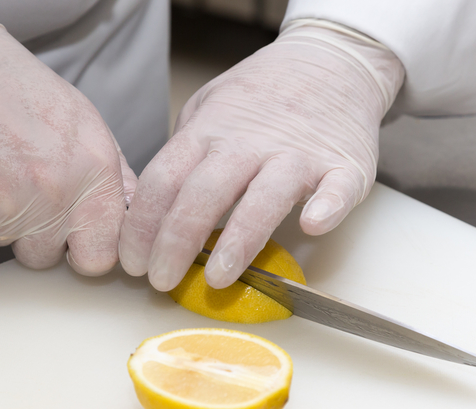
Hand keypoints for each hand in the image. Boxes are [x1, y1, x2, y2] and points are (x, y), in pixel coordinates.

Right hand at [0, 0, 135, 275]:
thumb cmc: (24, 94)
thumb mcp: (88, 126)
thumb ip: (115, 178)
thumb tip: (134, 217)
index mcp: (93, 175)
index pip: (99, 257)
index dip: (85, 249)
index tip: (74, 237)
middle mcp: (53, 195)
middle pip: (45, 258)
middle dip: (37, 239)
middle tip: (24, 195)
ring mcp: (2, 206)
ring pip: (3, 244)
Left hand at [119, 21, 404, 290]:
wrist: (332, 61)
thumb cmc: (264, 95)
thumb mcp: (208, 107)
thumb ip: (184, 150)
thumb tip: (153, 203)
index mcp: (210, 131)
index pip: (163, 180)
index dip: (141, 224)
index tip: (131, 260)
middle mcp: (249, 143)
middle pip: (203, 194)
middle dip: (175, 242)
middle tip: (160, 280)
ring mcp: (298, 154)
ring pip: (264, 198)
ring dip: (239, 239)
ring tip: (217, 278)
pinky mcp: (344, 167)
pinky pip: (337, 188)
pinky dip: (327, 206)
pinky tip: (313, 225)